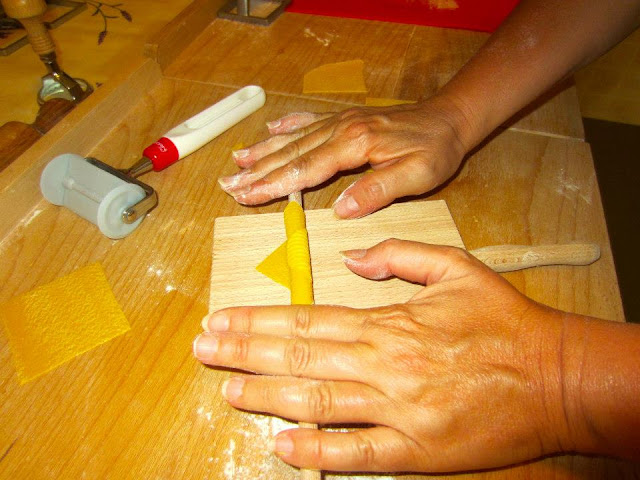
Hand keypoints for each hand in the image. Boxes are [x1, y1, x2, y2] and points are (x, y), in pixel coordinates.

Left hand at [194, 240, 578, 472]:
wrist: (556, 377)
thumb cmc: (504, 321)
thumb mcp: (456, 267)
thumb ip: (399, 255)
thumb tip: (354, 256)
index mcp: (388, 321)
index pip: (307, 319)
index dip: (258, 320)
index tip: (222, 319)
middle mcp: (383, 363)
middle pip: (298, 356)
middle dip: (244, 352)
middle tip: (203, 348)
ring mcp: (397, 409)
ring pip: (316, 400)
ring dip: (265, 395)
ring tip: (225, 388)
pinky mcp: (416, 449)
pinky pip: (356, 453)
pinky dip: (317, 450)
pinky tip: (282, 445)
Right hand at [218, 97, 469, 217]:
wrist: (448, 118)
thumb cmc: (435, 149)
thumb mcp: (417, 175)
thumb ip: (378, 191)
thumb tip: (342, 210)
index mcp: (354, 145)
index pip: (305, 169)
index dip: (273, 184)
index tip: (246, 196)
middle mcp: (340, 129)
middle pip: (290, 154)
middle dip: (256, 171)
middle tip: (227, 185)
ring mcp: (340, 121)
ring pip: (293, 138)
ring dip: (263, 151)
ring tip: (236, 161)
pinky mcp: (344, 119)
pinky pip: (308, 121)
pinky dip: (285, 127)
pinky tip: (269, 130)